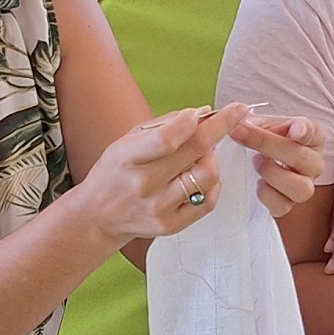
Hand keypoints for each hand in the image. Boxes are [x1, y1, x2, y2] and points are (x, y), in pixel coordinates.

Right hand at [72, 107, 226, 244]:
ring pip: (207, 175)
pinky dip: (212, 183)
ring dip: (211, 157)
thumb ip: (164, 125)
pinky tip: (200, 175)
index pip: (166, 139)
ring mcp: (159, 208)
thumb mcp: (127, 141)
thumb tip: (203, 114)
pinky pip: (208, 200)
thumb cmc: (116, 172)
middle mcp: (144, 184)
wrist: (99, 215)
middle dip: (222, 126)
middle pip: (194, 152)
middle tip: (234, 114)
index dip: (192, 121)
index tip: (211, 109)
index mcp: (127, 158)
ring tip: (201, 154)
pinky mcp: (171, 225)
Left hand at [214, 104, 322, 221]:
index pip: (314, 132)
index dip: (304, 131)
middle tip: (246, 135)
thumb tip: (242, 122)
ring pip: (301, 189)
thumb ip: (259, 123)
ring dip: (273, 174)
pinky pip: (282, 207)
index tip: (294, 129)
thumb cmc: (266, 137)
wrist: (258, 156)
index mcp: (313, 138)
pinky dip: (267, 194)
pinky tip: (257, 182)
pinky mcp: (286, 205)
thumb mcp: (264, 123)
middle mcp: (313, 164)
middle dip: (271, 146)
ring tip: (256, 161)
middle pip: (304, 160)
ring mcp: (303, 187)